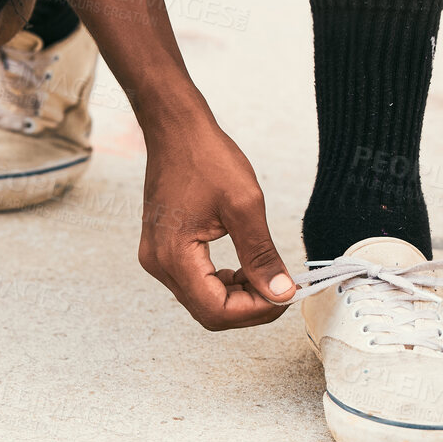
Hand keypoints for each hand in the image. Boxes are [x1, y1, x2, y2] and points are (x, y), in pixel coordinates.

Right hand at [137, 116, 293, 328]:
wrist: (175, 130)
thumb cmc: (206, 158)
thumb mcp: (245, 205)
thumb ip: (262, 255)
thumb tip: (281, 292)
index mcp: (174, 255)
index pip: (216, 310)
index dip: (255, 310)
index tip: (285, 294)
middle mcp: (159, 264)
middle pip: (208, 312)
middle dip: (249, 307)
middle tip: (281, 288)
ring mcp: (157, 258)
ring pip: (201, 301)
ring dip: (237, 297)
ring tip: (267, 276)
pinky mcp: (162, 250)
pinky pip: (193, 283)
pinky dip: (222, 284)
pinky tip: (244, 268)